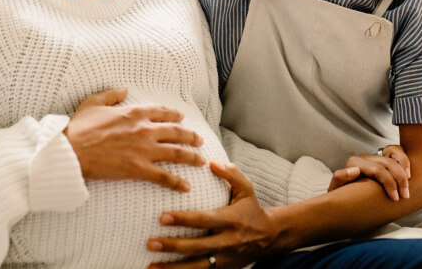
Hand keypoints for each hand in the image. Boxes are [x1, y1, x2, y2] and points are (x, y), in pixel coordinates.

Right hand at [65, 88, 205, 191]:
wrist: (72, 150)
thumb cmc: (79, 128)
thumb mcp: (93, 103)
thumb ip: (110, 95)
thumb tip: (123, 89)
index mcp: (134, 113)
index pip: (162, 112)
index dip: (174, 115)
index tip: (181, 118)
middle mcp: (144, 129)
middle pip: (176, 132)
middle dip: (191, 136)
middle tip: (199, 140)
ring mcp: (143, 150)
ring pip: (177, 153)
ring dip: (192, 157)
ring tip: (202, 161)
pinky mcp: (139, 169)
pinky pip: (164, 176)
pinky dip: (177, 182)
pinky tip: (187, 187)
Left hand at [146, 162, 280, 268]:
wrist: (270, 237)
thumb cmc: (251, 209)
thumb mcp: (246, 189)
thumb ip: (231, 174)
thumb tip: (212, 162)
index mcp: (231, 220)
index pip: (204, 220)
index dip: (183, 219)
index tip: (162, 217)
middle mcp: (227, 241)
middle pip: (197, 246)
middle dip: (173, 246)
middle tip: (151, 243)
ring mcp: (225, 258)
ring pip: (197, 267)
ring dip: (173, 268)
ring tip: (151, 266)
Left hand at [328, 144, 410, 200]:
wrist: (343, 196)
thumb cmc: (341, 194)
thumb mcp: (336, 188)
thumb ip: (341, 178)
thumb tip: (355, 170)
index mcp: (354, 163)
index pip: (378, 170)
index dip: (389, 183)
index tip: (395, 198)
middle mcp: (365, 157)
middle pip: (388, 163)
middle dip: (400, 179)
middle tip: (406, 196)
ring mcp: (374, 155)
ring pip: (394, 153)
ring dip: (404, 168)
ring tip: (410, 183)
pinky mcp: (381, 157)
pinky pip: (395, 150)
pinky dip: (403, 158)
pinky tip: (408, 172)